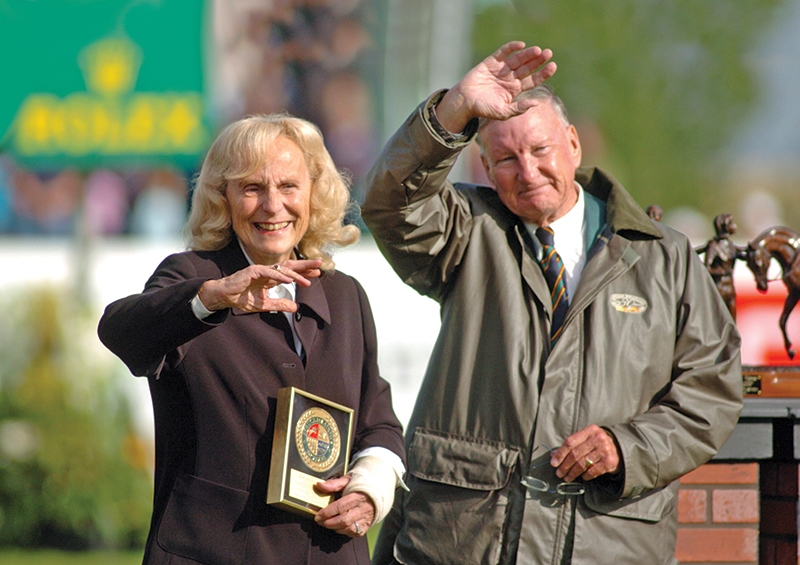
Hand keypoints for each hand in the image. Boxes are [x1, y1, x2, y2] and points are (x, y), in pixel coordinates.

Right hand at [197, 259, 321, 312]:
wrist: (224, 297)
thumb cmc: (241, 298)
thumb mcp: (265, 305)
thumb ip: (280, 305)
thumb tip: (295, 307)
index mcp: (271, 278)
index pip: (291, 273)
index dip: (304, 272)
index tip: (317, 273)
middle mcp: (268, 272)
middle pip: (290, 266)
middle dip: (305, 265)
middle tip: (320, 264)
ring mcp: (261, 270)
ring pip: (282, 270)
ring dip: (296, 274)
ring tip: (308, 280)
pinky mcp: (253, 271)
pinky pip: (269, 272)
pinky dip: (280, 276)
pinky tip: (290, 280)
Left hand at [314, 476, 375, 537]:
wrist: (378, 490)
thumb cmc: (361, 485)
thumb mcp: (348, 480)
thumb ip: (334, 484)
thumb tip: (319, 485)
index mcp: (358, 496)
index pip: (340, 506)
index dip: (327, 512)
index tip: (317, 515)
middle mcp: (363, 508)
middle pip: (344, 520)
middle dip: (329, 523)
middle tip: (320, 521)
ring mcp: (366, 518)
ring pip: (349, 528)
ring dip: (336, 528)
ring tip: (328, 523)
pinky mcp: (368, 524)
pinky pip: (356, 533)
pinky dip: (345, 532)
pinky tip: (339, 526)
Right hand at [436, 41, 556, 132]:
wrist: (464, 102)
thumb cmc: (483, 109)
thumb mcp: (503, 113)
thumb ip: (519, 108)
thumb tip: (536, 103)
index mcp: (514, 90)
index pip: (532, 80)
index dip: (543, 73)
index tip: (553, 66)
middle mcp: (509, 78)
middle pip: (527, 67)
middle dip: (538, 61)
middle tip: (548, 53)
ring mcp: (500, 69)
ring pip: (517, 59)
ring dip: (527, 54)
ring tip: (537, 50)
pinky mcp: (490, 62)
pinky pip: (503, 52)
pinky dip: (511, 48)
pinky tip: (521, 45)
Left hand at [550, 425, 619, 482]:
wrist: (618, 448)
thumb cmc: (597, 444)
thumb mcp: (585, 440)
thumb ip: (571, 446)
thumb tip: (553, 455)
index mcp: (590, 430)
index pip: (570, 442)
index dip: (560, 453)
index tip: (554, 463)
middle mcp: (598, 438)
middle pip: (575, 454)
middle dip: (565, 466)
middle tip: (559, 473)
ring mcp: (605, 450)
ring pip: (583, 464)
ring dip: (573, 473)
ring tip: (567, 477)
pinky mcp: (610, 461)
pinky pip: (593, 471)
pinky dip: (585, 475)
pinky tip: (582, 476)